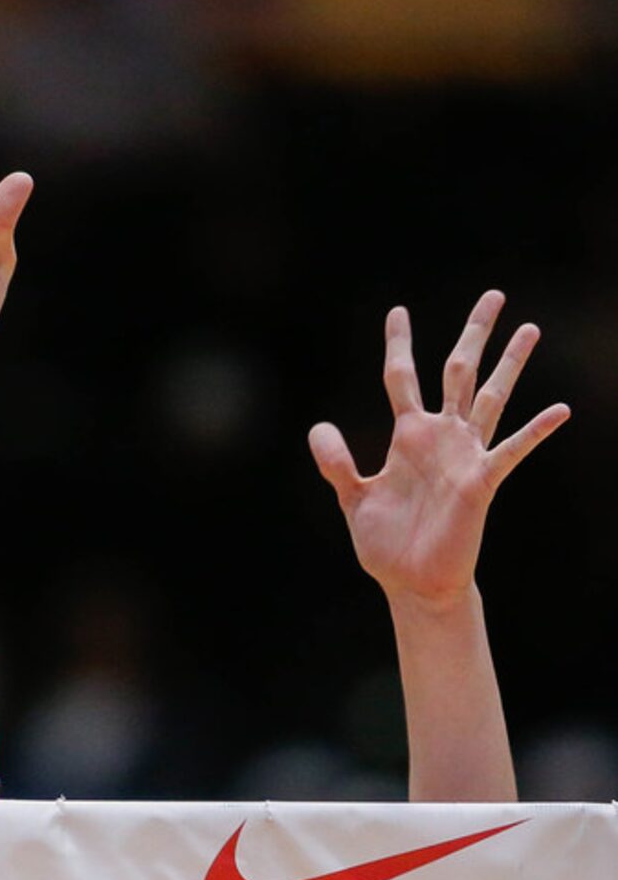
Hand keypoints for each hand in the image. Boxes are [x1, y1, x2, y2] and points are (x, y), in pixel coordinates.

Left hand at [308, 291, 568, 608]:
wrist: (412, 584)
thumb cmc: (387, 544)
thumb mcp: (352, 497)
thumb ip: (336, 462)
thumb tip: (321, 426)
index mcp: (409, 435)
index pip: (402, 377)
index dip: (399, 344)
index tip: (398, 311)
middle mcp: (441, 437)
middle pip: (459, 371)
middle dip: (475, 333)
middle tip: (494, 295)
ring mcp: (464, 456)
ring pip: (489, 398)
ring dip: (510, 364)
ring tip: (529, 328)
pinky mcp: (481, 482)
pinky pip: (511, 451)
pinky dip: (534, 431)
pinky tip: (559, 410)